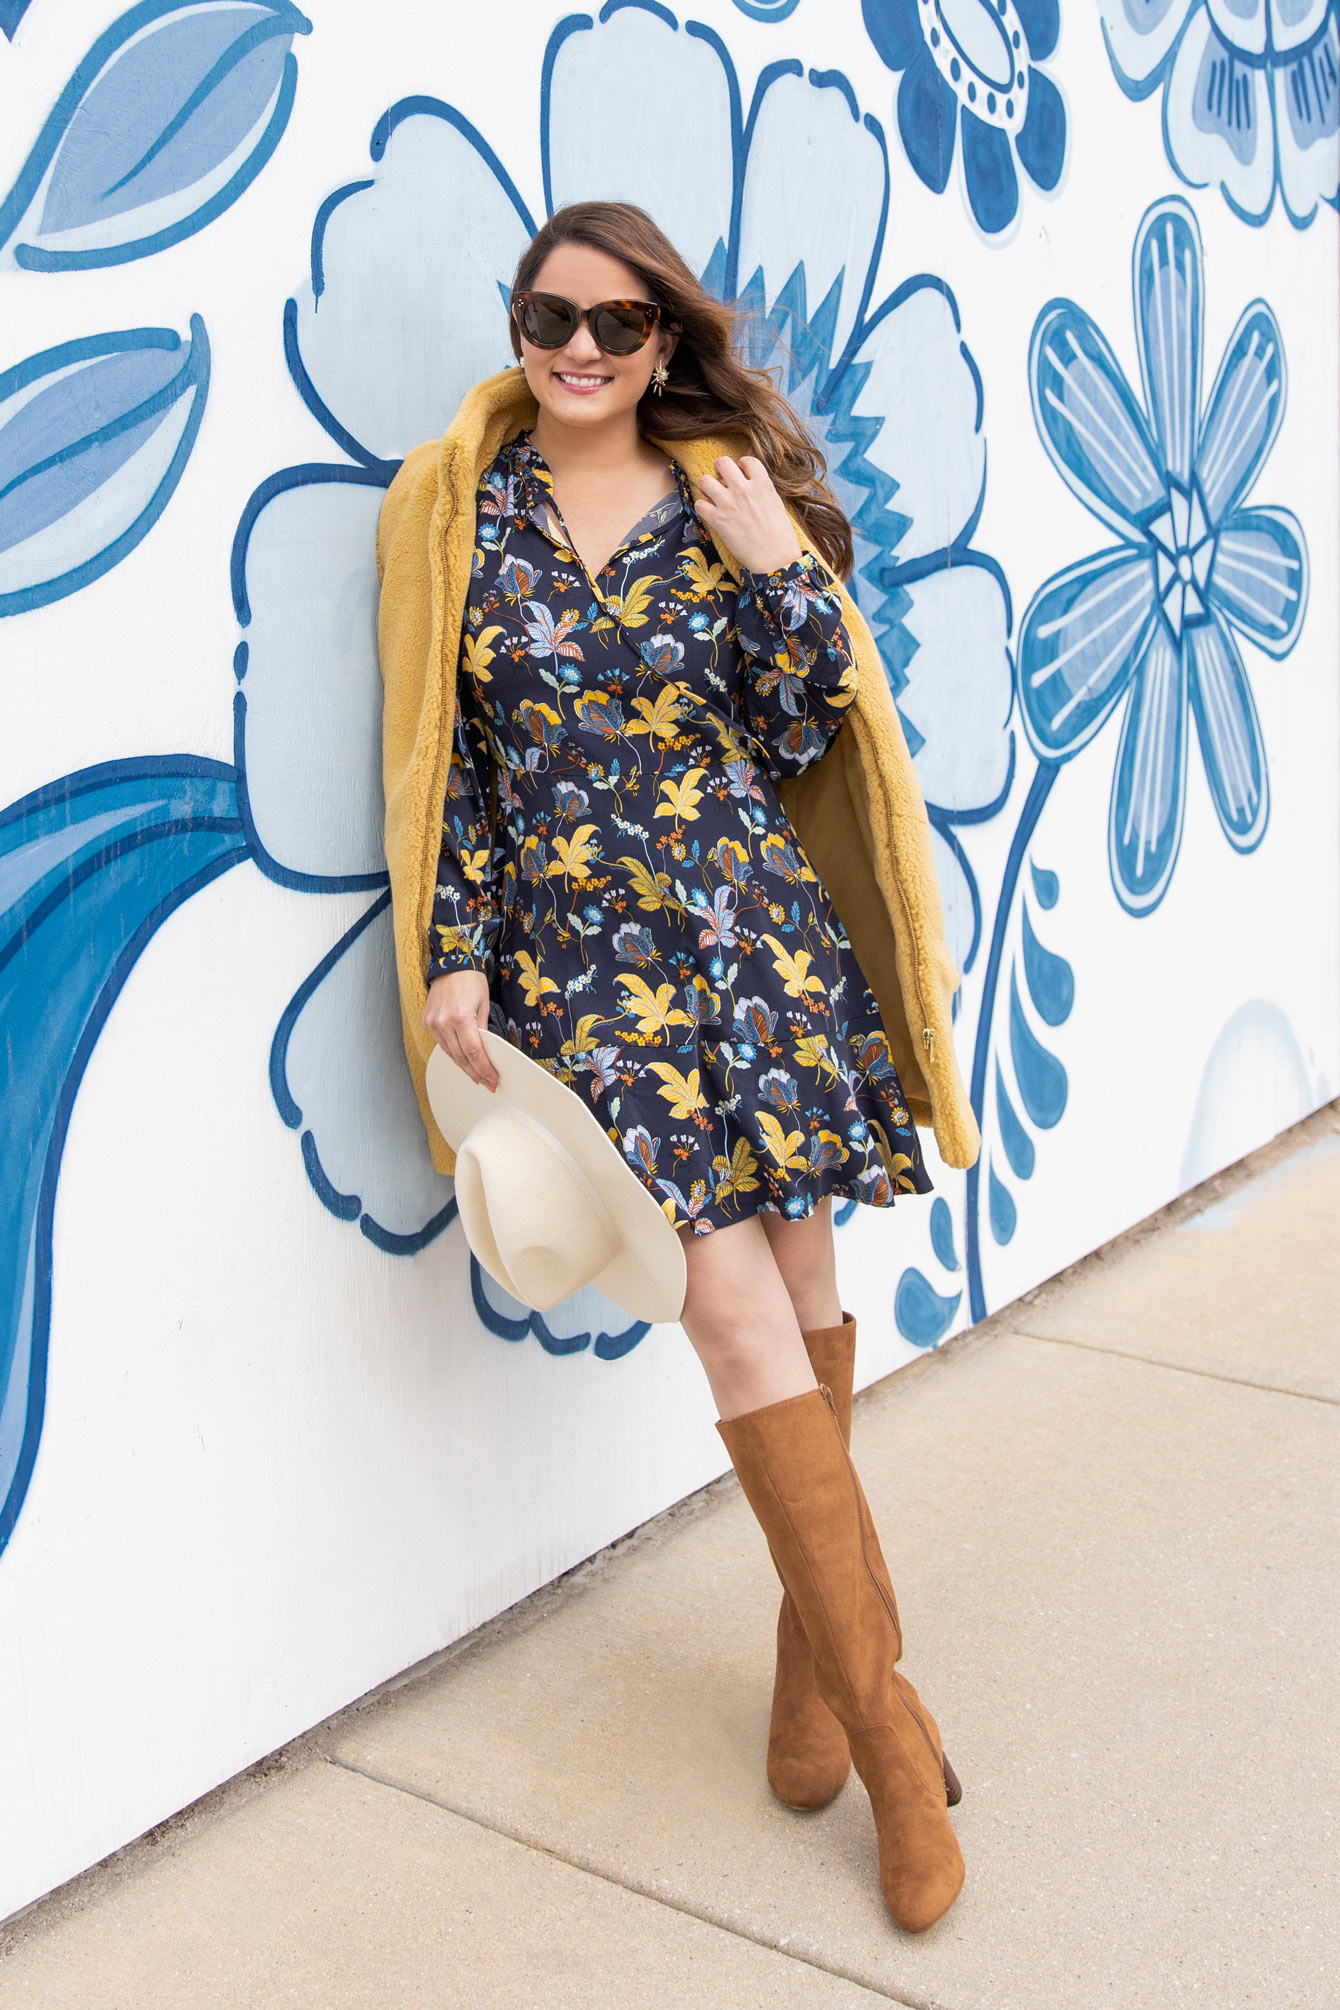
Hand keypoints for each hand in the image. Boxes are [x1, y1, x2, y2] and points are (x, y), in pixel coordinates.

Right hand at [423, 969, 497, 1091]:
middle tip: (487, 1083)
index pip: (473, 1052)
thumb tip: (485, 1053)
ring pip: (450, 1054)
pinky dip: (454, 1054)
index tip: (492, 1078)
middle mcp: (443, 1022)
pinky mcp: (428, 1022)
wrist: (451, 964)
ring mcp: (433, 1023)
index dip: (484, 1069)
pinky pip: (443, 1045)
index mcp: (460, 1017)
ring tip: (477, 1076)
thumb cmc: (471, 981)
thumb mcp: (483, 1005)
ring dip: (465, 1067)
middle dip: (476, 1072)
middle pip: (461, 1057)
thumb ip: (483, 1031)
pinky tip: (463, 1060)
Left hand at [693, 456, 802, 574]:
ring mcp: (729, 504)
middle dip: (719, 469)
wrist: (775, 559)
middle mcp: (743, 489)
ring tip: (711, 494)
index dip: (742, 465)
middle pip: (722, 463)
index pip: (747, 460)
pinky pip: (699, 504)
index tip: (741, 472)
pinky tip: (709, 512)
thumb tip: (751, 485)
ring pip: (705, 480)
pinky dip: (702, 507)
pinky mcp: (718, 520)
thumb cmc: (781, 536)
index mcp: (762, 484)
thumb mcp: (777, 504)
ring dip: (706, 486)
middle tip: (721, 479)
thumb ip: (762, 490)